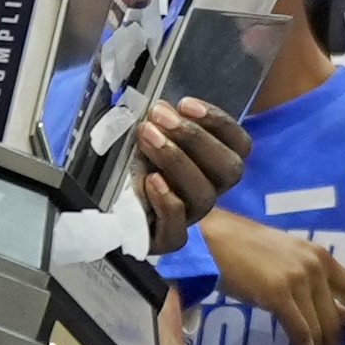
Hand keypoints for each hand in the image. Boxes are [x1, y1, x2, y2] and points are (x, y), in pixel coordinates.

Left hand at [133, 98, 246, 259]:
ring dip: (176, 161)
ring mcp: (191, 216)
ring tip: (146, 138)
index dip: (219, 122)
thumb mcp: (149, 135)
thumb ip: (162, 121)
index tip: (185, 104)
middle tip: (159, 117)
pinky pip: (178, 232)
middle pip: (229, 170)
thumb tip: (160, 107)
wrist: (104, 201)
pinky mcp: (166, 239)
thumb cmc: (132, 159)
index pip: (239, 144)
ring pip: (204, 196)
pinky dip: (167, 204)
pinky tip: (150, 180)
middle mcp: (210, 189)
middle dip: (195, 138)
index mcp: (214, 162)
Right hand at [201, 213, 344, 344]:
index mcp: (323, 257)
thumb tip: (339, 315)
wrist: (210, 238)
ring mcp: (299, 280)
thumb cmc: (242, 248)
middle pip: (337, 320)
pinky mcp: (279, 295)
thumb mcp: (287, 259)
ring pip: (320, 332)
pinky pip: (300, 334)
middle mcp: (318, 267)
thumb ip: (311, 282)